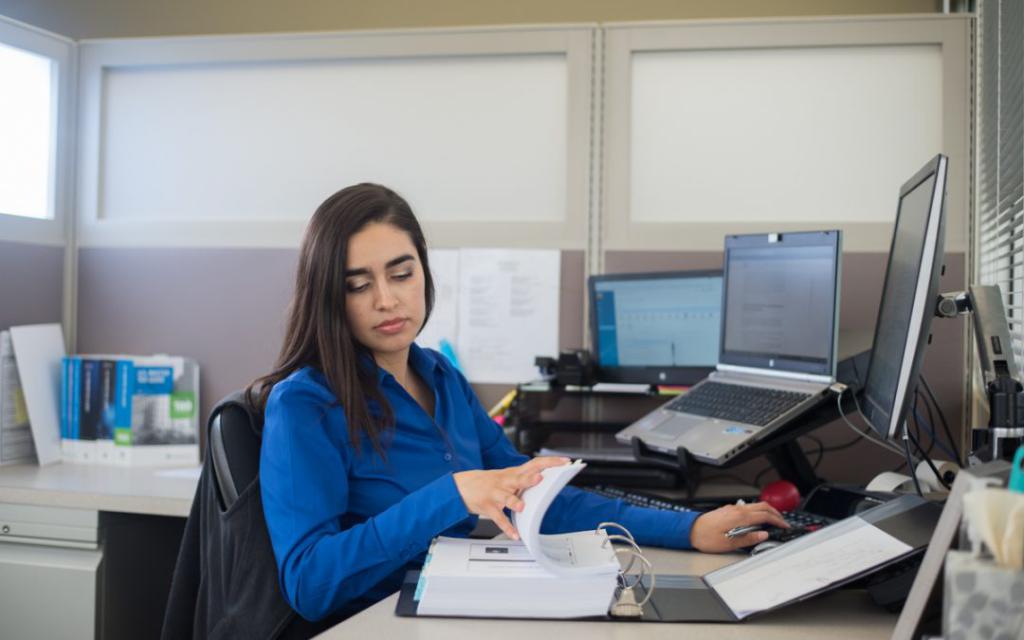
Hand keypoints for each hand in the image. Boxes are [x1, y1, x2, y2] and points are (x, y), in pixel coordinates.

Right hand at [453, 457, 568, 539]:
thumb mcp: (506, 476)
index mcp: (512, 473)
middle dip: (529, 479)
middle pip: (519, 478)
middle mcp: (504, 482)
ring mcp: (495, 494)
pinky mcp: (487, 507)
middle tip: (540, 479)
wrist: (460, 486)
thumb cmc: (487, 482)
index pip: (533, 464)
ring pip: (506, 497)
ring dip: (514, 501)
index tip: (564, 461)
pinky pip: (498, 518)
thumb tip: (544, 477)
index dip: (549, 462)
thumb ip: (523, 477)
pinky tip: (514, 534)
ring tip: (522, 507)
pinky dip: (506, 527)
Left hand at [689, 501, 789, 552]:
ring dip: (767, 511)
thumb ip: (748, 539)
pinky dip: (757, 511)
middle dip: (776, 513)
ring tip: (773, 520)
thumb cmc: (706, 537)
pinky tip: (758, 519)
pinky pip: (748, 507)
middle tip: (783, 522)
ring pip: (755, 505)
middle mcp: (737, 510)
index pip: (764, 516)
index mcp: (739, 517)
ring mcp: (732, 508)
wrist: (690, 530)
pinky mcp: (728, 510)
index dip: (777, 521)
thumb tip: (763, 536)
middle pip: (762, 506)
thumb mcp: (728, 544)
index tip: (784, 526)